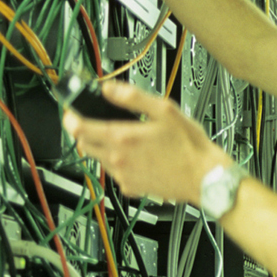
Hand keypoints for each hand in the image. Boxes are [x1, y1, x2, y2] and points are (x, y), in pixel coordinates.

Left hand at [64, 79, 229, 205]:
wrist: (206, 178)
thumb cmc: (190, 147)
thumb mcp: (165, 110)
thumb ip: (133, 97)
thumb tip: (109, 89)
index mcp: (122, 138)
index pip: (80, 128)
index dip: (70, 117)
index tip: (70, 112)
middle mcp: (118, 160)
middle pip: (84, 145)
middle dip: (84, 132)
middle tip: (95, 123)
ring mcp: (123, 176)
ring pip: (98, 159)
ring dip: (102, 148)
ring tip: (124, 140)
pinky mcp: (132, 188)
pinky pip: (115, 174)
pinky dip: (118, 164)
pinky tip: (137, 158)